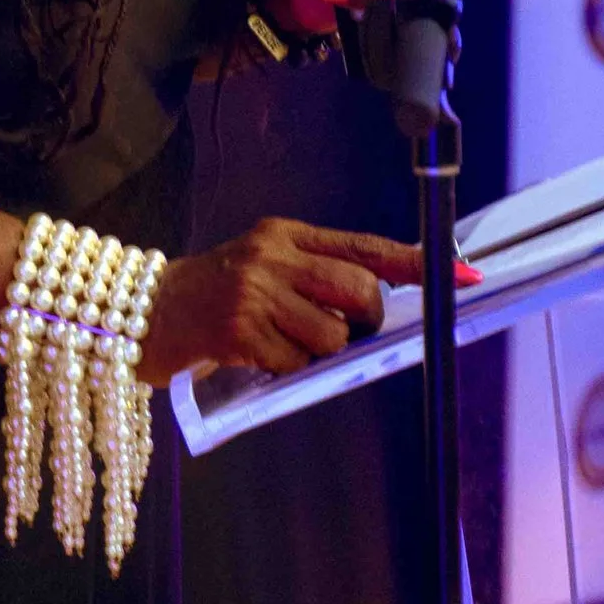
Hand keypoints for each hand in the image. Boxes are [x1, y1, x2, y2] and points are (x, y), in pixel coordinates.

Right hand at [138, 218, 421, 384]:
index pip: (365, 246)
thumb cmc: (212, 295)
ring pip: (333, 333)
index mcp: (285, 235)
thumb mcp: (264, 267)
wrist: (142, 312)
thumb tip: (377, 303)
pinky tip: (257, 354)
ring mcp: (255, 292)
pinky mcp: (238, 330)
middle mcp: (273, 256)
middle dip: (363, 320)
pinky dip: (285, 367)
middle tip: (340, 330)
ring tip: (282, 342)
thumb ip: (314, 275)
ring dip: (319, 351)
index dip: (416, 261)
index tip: (461, 271)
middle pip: (359, 290)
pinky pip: (296, 362)